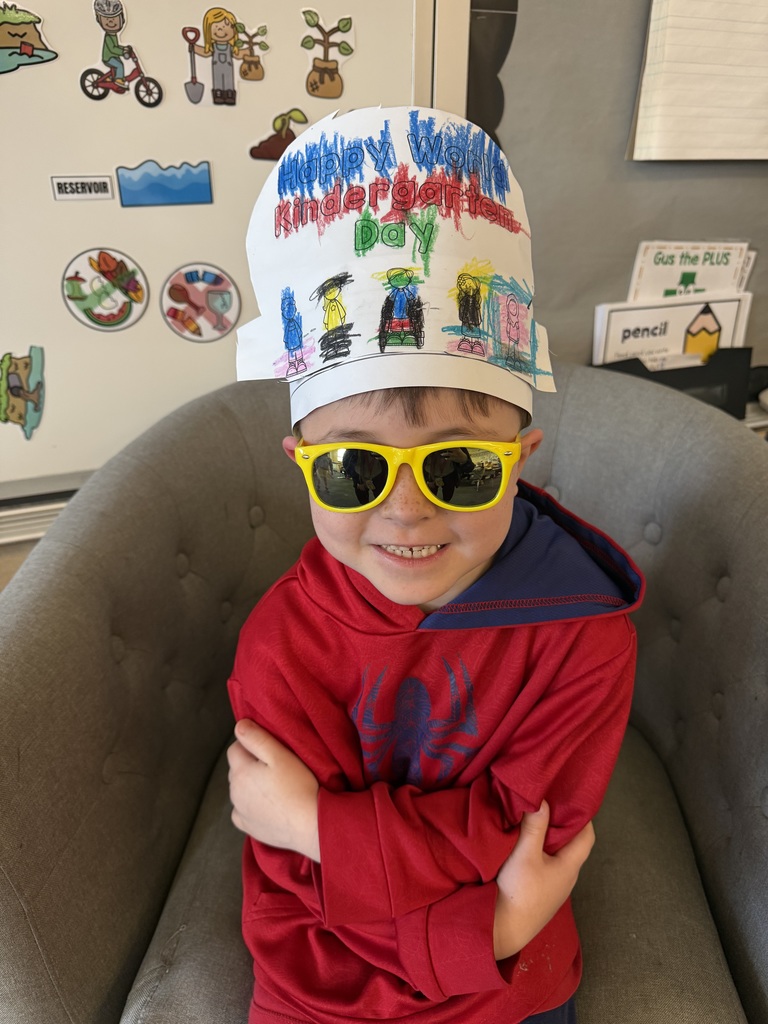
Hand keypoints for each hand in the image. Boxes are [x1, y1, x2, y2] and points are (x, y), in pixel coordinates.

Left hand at [227, 720, 320, 861]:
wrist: (310, 824)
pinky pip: (242, 811)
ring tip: (274, 786)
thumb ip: (257, 738)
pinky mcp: (247, 827)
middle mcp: (234, 792)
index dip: (250, 745)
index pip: (234, 748)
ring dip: (250, 784)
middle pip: (236, 769)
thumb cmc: (298, 786)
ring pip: (239, 790)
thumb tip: (239, 726)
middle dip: (249, 764)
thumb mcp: (280, 755)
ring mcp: (240, 811)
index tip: (269, 750)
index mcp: (240, 772)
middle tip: (274, 767)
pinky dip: (250, 805)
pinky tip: (267, 805)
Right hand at [493, 801, 594, 959]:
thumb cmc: (519, 892)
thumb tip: (543, 798)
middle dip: (563, 822)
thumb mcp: (525, 854)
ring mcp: (553, 887)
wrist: (503, 931)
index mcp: (570, 866)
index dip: (582, 814)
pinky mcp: (539, 893)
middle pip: (572, 844)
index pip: (587, 835)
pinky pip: (545, 865)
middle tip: (549, 799)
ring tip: (535, 816)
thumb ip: (535, 826)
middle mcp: (567, 877)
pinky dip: (539, 850)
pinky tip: (524, 843)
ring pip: (557, 855)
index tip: (570, 795)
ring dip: (549, 837)